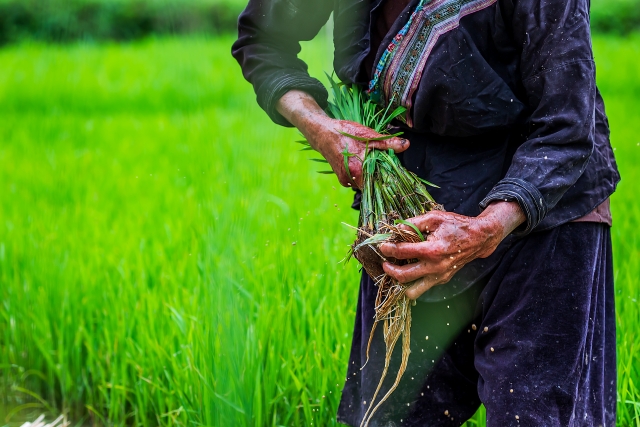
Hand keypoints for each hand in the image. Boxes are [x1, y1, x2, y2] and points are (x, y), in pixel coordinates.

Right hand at [276, 90, 408, 187]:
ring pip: (366, 182)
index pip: (380, 182)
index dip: (389, 177)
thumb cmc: (344, 133)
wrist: (322, 134)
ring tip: (372, 161)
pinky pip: (358, 181)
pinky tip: (362, 163)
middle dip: (381, 175)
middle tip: (384, 162)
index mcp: (358, 169)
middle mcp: (351, 179)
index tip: (395, 172)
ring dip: (371, 174)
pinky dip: (363, 174)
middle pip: (373, 183)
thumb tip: (406, 145)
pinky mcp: (343, 180)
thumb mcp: (367, 135)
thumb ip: (387, 142)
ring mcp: (346, 181)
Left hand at [379, 202, 524, 299]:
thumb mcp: (434, 218)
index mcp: (432, 250)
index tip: (382, 247)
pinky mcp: (442, 280)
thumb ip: (413, 223)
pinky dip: (412, 282)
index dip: (389, 249)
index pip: (403, 252)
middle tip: (384, 263)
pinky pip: (422, 288)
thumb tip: (396, 228)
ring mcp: (439, 276)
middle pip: (403, 276)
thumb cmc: (456, 225)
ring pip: (412, 291)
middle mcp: (435, 267)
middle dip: (389, 270)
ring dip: (400, 283)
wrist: (478, 238)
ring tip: (396, 271)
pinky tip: (408, 270)